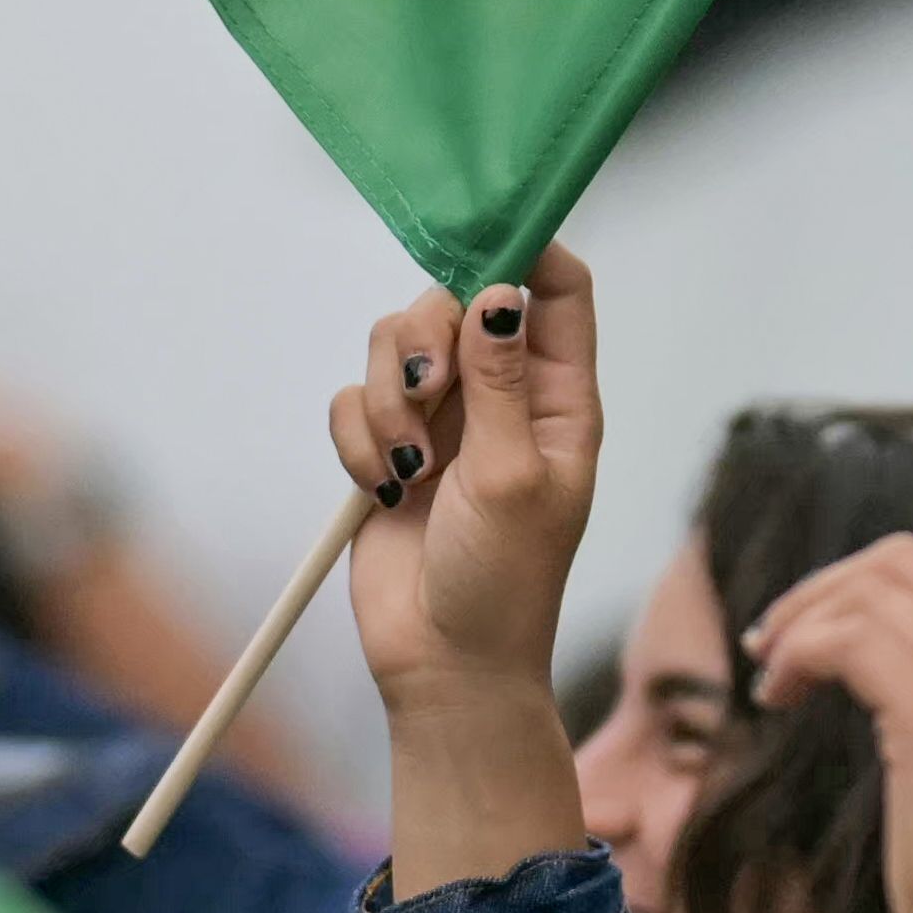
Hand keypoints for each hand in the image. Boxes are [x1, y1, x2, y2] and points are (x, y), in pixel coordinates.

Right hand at [325, 251, 605, 711]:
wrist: (444, 663)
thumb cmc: (502, 582)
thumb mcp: (513, 476)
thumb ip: (500, 380)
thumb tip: (500, 291)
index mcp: (560, 399)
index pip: (557, 289)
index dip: (523, 250)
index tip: (476, 249)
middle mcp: (502, 396)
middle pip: (455, 298)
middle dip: (427, 335)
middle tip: (428, 387)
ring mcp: (442, 419)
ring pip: (394, 342)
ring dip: (388, 399)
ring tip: (407, 468)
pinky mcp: (386, 446)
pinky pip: (352, 398)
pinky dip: (358, 439)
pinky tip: (383, 491)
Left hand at [745, 534, 912, 912]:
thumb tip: (870, 651)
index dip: (860, 584)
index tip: (807, 636)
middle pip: (904, 562)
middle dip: (823, 591)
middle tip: (770, 647)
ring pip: (871, 593)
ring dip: (801, 624)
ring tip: (771, 682)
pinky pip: (848, 642)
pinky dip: (799, 656)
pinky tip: (777, 702)